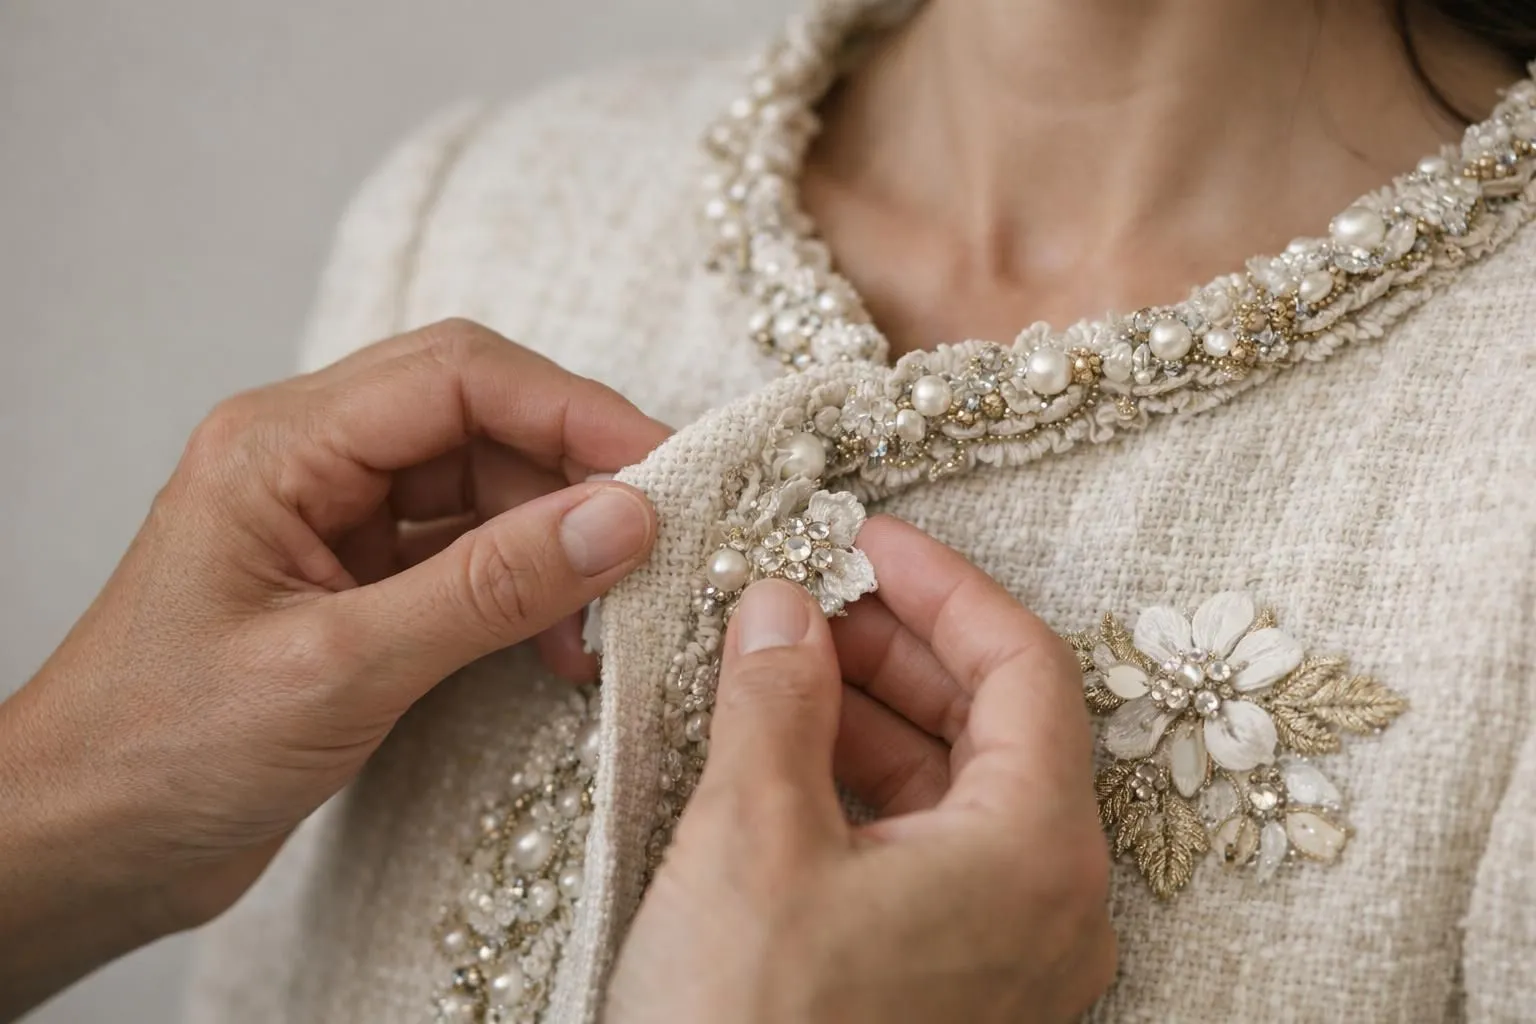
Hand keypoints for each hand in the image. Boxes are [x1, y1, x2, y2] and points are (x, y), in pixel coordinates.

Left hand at [0, 319, 667, 1017]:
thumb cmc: (163, 752)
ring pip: (480, 485)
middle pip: (478, 416)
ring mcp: (332, 520)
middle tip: (660, 533)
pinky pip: (463, 551)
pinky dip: (523, 587)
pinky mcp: (354, 581)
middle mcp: (308, 459)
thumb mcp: (343, 668)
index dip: (573, 410)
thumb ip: (490, 586)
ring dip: (554, 540)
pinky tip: (560, 642)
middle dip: (575, 470)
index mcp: (280, 445)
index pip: (458, 375)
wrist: (83, 846)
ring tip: (606, 616)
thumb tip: (623, 518)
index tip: (665, 466)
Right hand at [606, 517, 1115, 1023]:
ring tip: (776, 663)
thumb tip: (784, 605)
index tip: (862, 539)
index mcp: (1036, 850)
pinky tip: (783, 755)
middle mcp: (1049, 903)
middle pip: (995, 722)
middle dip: (896, 646)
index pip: (1024, 664)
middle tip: (804, 595)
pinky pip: (926, 854)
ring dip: (871, 713)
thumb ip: (777, 697)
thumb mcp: (751, 839)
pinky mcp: (951, 988)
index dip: (941, 585)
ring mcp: (1005, 954)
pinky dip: (862, 789)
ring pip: (956, 790)